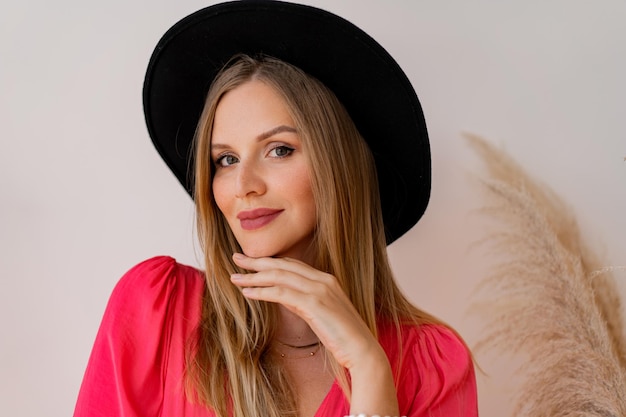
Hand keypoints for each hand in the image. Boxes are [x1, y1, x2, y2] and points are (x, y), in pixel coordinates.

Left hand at [230, 253, 381, 369]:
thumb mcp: (320, 314)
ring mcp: (320, 290)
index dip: (270, 262)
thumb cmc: (342, 336)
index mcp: (326, 279)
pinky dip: (262, 292)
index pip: (292, 264)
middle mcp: (323, 279)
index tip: (251, 262)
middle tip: (235, 259)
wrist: (362, 350)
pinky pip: (282, 293)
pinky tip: (248, 294)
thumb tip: (282, 296)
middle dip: (257, 262)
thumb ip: (303, 301)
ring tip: (235, 278)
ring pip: (279, 276)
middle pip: (283, 265)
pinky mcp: (315, 304)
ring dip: (254, 277)